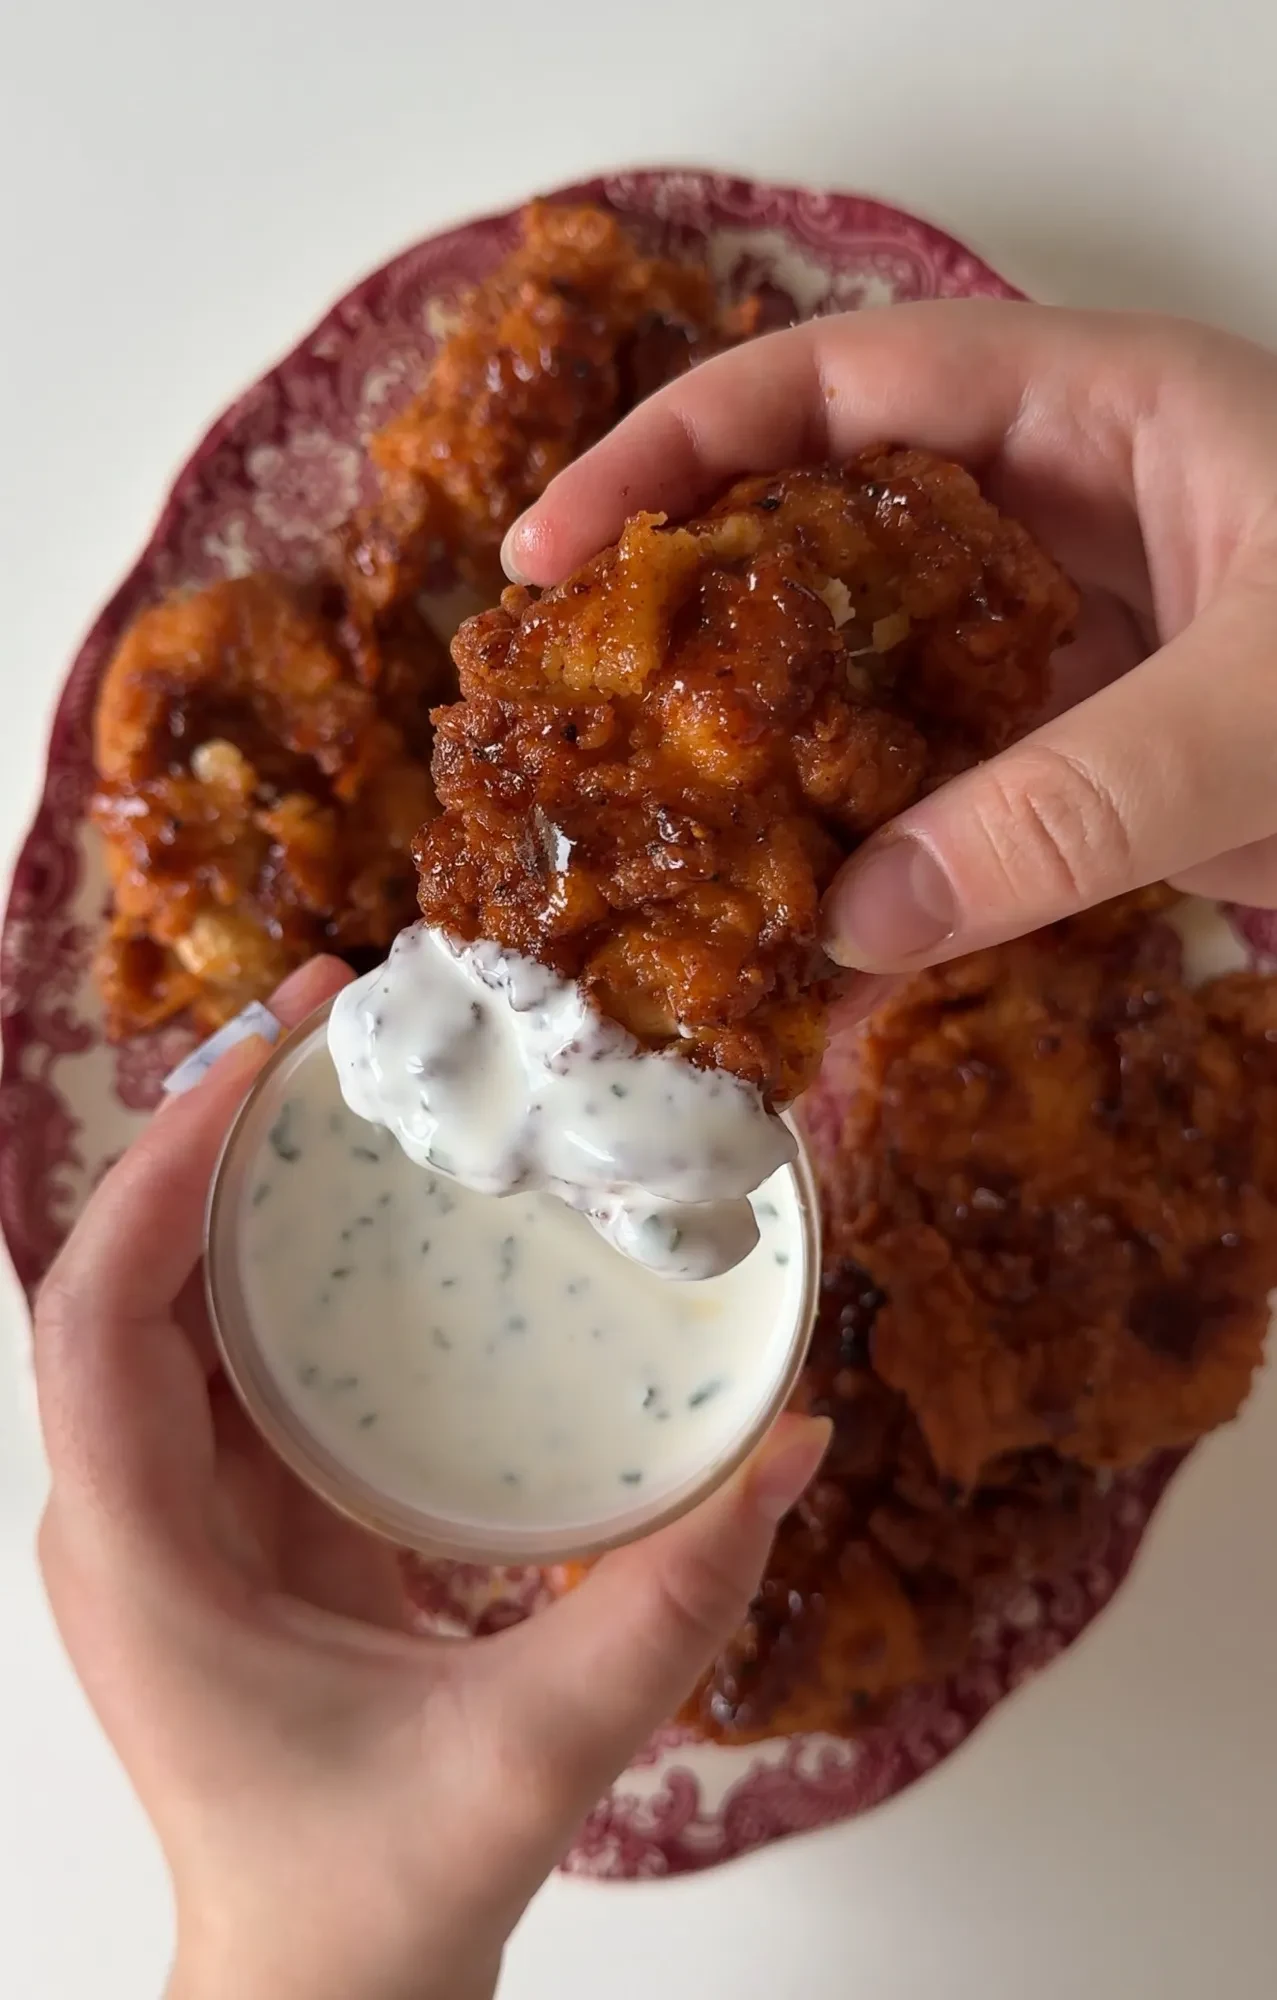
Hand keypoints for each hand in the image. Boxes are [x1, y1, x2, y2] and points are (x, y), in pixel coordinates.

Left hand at [34, 958, 828, 1999]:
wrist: (325, 1990)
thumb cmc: (379, 1893)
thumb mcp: (533, 1753)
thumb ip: (670, 1607)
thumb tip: (797, 1444)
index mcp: (140, 1553)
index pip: (98, 1313)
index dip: (163, 1169)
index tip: (265, 1059)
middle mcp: (130, 1509)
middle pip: (131, 1268)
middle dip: (216, 1128)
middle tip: (338, 1014)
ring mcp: (178, 1506)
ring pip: (180, 1295)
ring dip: (252, 1176)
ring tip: (356, 1068)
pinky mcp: (239, 1510)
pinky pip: (242, 1344)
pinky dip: (294, 1254)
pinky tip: (381, 1200)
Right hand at [503, 303, 1276, 973]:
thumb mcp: (1270, 708)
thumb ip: (1069, 807)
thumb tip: (857, 924)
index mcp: (1097, 411)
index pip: (834, 387)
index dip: (673, 451)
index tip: (554, 549)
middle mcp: (1068, 510)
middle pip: (825, 523)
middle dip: (694, 605)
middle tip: (573, 707)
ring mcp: (1082, 638)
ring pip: (879, 669)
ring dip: (777, 749)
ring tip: (662, 832)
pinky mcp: (1103, 751)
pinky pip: (956, 782)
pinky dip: (880, 847)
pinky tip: (814, 914)